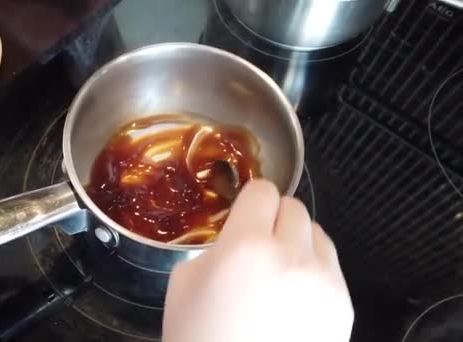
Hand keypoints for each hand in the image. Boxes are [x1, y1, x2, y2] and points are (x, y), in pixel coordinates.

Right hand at [163, 180, 352, 341]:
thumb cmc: (200, 339)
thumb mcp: (183, 284)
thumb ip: (215, 247)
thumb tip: (236, 235)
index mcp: (247, 246)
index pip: (263, 191)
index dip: (250, 201)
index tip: (243, 216)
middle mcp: (293, 255)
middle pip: (294, 207)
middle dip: (273, 219)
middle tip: (257, 245)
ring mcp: (324, 281)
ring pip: (318, 233)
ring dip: (297, 241)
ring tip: (279, 270)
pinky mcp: (344, 305)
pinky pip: (331, 266)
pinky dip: (313, 269)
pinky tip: (294, 295)